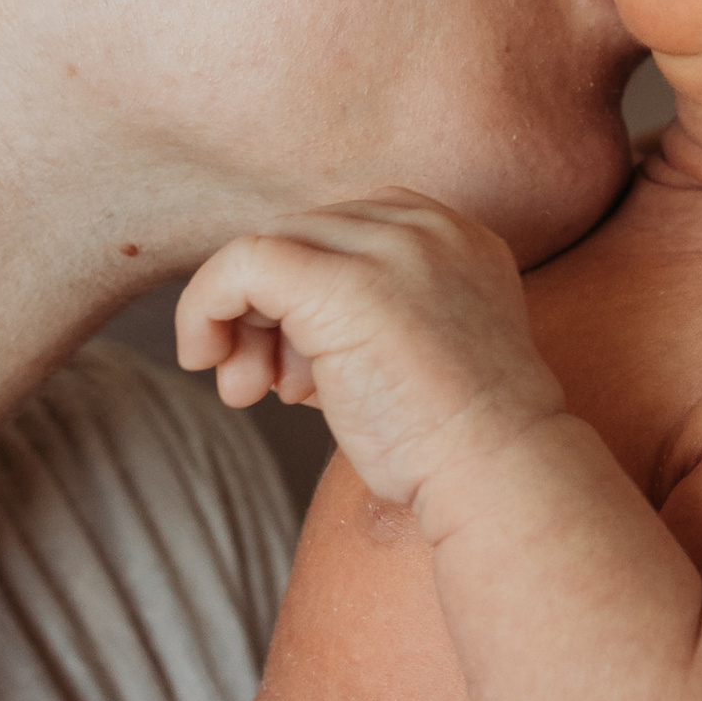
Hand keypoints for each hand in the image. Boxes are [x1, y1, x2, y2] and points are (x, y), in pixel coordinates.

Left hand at [175, 195, 566, 520]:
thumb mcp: (412, 349)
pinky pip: (241, 263)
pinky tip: (205, 358)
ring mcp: (389, 248)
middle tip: (258, 386)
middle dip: (265, 313)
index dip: (301, 294)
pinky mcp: (345, 283)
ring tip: (250, 389)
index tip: (295, 366)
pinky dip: (204, 307)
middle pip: (301, 237)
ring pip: (268, 247)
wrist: (496, 474)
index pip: (339, 233)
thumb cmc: (452, 440)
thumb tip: (263, 323)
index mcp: (452, 235)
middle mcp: (426, 226)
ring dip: (238, 320)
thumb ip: (356, 315)